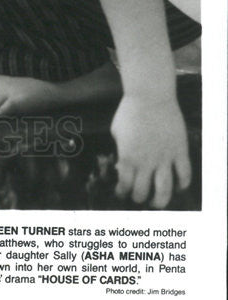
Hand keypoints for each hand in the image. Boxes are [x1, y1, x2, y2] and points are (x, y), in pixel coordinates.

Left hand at [110, 94, 190, 208]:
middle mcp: (146, 162)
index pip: (124, 185)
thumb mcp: (116, 132)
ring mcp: (164, 158)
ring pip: (164, 190)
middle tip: (138, 198)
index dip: (122, 192)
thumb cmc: (129, 111)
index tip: (121, 193)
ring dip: (160, 201)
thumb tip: (120, 164)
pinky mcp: (179, 151)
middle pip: (142, 192)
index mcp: (128, 157)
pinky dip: (182, 185)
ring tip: (156, 203)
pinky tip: (177, 187)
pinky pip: (184, 175)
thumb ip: (119, 150)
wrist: (150, 96)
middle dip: (138, 198)